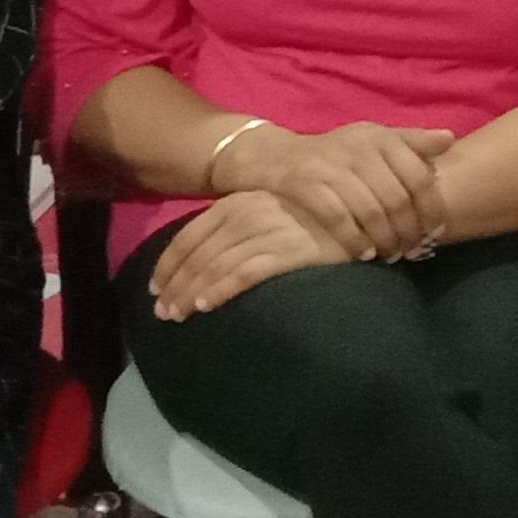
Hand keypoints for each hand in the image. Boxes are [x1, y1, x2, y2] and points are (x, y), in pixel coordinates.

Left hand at [147, 189, 349, 320]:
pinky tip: (207, 306)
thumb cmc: (311, 218)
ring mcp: (269, 230)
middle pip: (198, 253)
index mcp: (238, 201)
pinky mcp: (290, 251)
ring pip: (216, 265)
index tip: (156, 288)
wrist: (361, 212)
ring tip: (178, 316)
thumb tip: (203, 262)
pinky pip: (246, 272)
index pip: (190, 235)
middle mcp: (248, 212)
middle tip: (163, 312)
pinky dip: (221, 289)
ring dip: (191, 292)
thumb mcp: (268, 213)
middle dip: (176, 284)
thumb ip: (238, 230)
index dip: (168, 263)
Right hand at [219, 120, 454, 261]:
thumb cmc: (336, 154)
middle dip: (408, 231)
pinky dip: (356, 241)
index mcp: (381, 137)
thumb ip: (411, 142)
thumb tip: (450, 138)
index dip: (431, 209)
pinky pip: (339, 219)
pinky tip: (365, 254)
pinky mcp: (305, 184)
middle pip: (397, 199)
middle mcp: (358, 148)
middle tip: (412, 250)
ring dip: (385, 240)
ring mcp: (331, 165)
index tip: (435, 232)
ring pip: (371, 211)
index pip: (419, 176)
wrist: (276, 156)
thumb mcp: (373, 141)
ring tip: (391, 255)